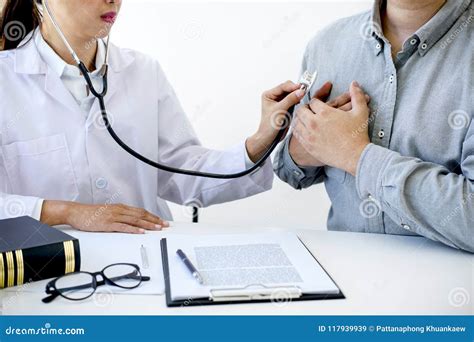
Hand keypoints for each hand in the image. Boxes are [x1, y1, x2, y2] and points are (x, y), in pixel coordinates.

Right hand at [41, 200, 168, 233]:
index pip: (140, 211)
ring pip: (135, 220)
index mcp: (120, 207)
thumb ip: (120, 215)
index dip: (152, 216)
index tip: (161, 220)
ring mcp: (114, 216)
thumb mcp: (108, 212)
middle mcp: (119, 210)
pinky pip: (124, 227)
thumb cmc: (91, 214)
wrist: (76, 212)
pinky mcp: (108, 223)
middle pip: (141, 215)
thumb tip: (131, 221)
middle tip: (165, 225)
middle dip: (154, 220)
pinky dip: (134, 230)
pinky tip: (141, 232)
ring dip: (148, 225)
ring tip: (157, 228)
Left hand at [246, 80, 304, 161]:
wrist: (269, 137)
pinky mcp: (285, 107)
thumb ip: (290, 100)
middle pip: (288, 88)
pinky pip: (292, 100)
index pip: (283, 86)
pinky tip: (299, 102)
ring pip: (291, 94)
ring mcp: (279, 101)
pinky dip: (296, 100)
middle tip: (304, 92)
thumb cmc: (269, 125)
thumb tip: (300, 91)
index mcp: (268, 94)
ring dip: (296, 95)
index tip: (302, 88)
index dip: (293, 86)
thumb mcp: (280, 110)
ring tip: (302, 97)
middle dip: (295, 90)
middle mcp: (273, 96)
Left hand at [293, 81, 370, 175]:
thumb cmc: (357, 135)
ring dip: (299, 119)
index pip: (313, 101)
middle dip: (305, 109)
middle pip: (301, 110)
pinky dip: (298, 130)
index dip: (315, 102)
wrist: (354, 156)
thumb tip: (354, 84)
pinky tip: (302, 129)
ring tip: (304, 119)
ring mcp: (309, 135)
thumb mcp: (360, 112)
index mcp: (325, 113)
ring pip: (296, 122)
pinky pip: (297, 134)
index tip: (317, 104)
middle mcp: (314, 123)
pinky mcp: (308, 145)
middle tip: (308, 110)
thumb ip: (357, 96)